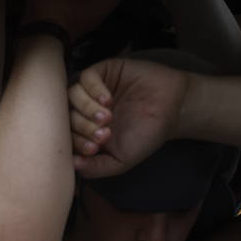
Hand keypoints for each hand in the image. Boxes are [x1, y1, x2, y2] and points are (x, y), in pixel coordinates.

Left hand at [68, 57, 193, 177]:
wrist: (173, 109)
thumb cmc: (146, 135)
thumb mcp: (120, 160)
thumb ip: (95, 167)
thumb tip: (70, 165)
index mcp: (85, 132)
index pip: (66, 136)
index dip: (76, 143)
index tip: (95, 148)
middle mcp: (85, 110)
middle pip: (67, 116)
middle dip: (83, 127)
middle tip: (105, 133)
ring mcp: (92, 90)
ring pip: (72, 96)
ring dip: (87, 108)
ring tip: (108, 117)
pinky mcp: (103, 72)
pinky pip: (86, 77)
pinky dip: (93, 90)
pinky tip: (109, 99)